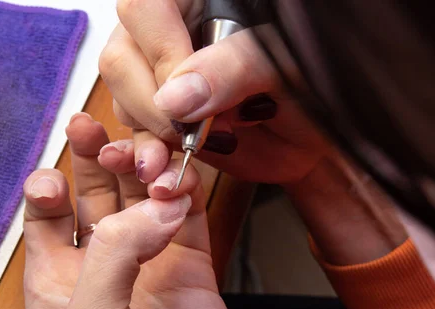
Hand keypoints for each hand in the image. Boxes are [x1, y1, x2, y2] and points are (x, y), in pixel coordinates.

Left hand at [22, 113, 250, 308]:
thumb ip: (112, 254)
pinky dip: (186, 192)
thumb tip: (155, 204)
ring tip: (149, 159)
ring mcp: (150, 262)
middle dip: (96, 160)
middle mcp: (102, 266)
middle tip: (101, 133)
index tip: (59, 174)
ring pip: (143, 196)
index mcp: (58, 282)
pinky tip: (180, 181)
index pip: (44, 217)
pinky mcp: (192, 266)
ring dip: (144, 170)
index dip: (49, 186)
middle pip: (95, 195)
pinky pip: (188, 215)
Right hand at [100, 0, 329, 184]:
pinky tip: (171, 167)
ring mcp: (161, 77)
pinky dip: (151, 154)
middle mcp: (171, 33)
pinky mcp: (161, 117)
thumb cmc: (311, 88)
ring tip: (206, 142)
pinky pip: (134, 133)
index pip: (146, 9)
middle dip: (153, 103)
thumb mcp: (282, 66)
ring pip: (121, 97)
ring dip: (154, 132)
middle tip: (196, 129)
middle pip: (121, 56)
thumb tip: (173, 98)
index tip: (188, 97)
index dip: (159, 53)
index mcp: (199, 2)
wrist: (313, 138)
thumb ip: (232, 69)